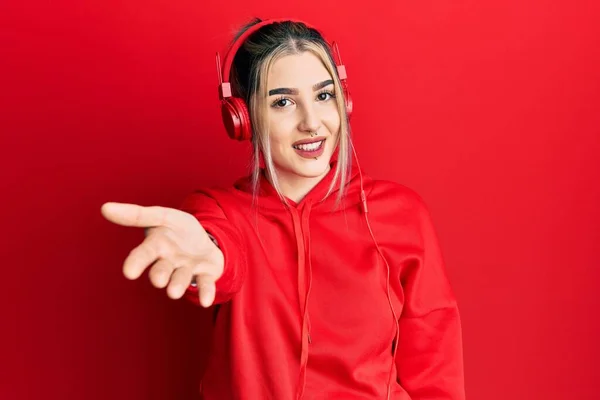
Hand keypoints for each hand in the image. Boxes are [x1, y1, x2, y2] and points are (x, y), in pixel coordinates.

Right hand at [100, 202, 223, 306]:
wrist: (205, 240)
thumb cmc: (177, 230)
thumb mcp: (162, 216)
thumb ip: (137, 215)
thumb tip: (104, 207)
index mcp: (156, 246)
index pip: (143, 254)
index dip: (136, 262)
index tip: (129, 272)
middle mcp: (169, 262)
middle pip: (161, 270)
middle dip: (159, 275)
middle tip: (158, 281)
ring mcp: (186, 270)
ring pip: (181, 278)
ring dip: (179, 284)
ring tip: (174, 291)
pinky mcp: (205, 275)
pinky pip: (205, 284)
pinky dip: (205, 292)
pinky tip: (206, 301)